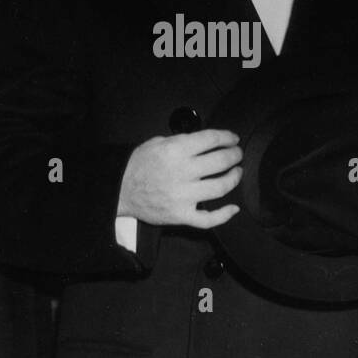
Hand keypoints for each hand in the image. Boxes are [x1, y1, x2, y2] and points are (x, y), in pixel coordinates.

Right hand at [118, 129, 241, 228]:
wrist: (121, 189)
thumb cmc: (139, 164)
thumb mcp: (158, 142)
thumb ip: (182, 141)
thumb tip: (206, 143)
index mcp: (176, 151)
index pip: (211, 140)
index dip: (227, 137)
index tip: (233, 139)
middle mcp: (183, 173)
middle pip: (221, 162)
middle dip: (234, 156)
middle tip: (237, 154)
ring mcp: (184, 196)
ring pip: (221, 188)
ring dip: (234, 178)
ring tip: (237, 172)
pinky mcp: (182, 215)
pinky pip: (209, 219)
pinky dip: (224, 214)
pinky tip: (233, 208)